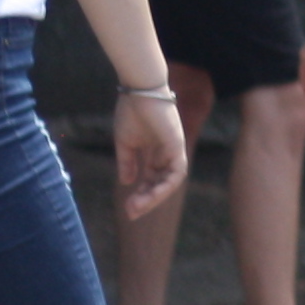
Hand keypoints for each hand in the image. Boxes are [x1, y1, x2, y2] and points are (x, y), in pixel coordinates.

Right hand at [113, 95, 189, 220]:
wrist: (138, 91)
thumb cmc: (132, 112)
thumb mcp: (126, 143)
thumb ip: (128, 163)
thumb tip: (127, 183)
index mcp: (154, 153)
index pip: (151, 180)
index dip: (141, 195)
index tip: (127, 208)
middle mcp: (166, 154)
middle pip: (160, 184)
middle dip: (147, 200)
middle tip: (131, 213)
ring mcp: (174, 150)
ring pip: (170, 182)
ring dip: (155, 196)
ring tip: (138, 207)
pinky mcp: (178, 145)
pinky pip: (177, 171)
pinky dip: (166, 184)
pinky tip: (152, 194)